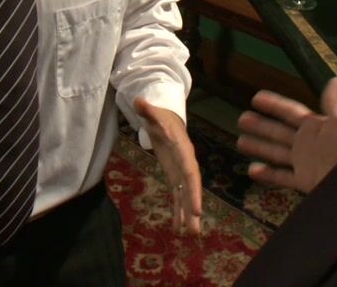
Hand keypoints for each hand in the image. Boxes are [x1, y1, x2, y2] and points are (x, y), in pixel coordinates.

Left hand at [134, 97, 202, 234]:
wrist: (168, 119)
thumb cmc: (161, 116)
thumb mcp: (153, 113)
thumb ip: (147, 110)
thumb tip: (139, 101)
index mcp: (183, 151)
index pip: (190, 173)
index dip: (194, 191)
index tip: (197, 209)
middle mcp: (186, 164)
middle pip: (192, 189)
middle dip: (194, 209)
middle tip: (195, 230)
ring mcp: (181, 172)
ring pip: (187, 196)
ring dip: (188, 215)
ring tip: (191, 235)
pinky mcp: (175, 176)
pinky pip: (178, 196)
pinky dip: (178, 211)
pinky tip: (177, 228)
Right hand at [236, 78, 336, 192]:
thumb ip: (333, 103)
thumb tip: (335, 79)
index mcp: (315, 126)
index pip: (290, 111)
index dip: (274, 104)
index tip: (256, 97)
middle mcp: (307, 143)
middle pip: (278, 131)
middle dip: (260, 125)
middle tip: (241, 119)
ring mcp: (304, 162)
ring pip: (276, 153)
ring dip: (259, 147)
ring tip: (240, 141)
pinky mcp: (304, 181)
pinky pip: (281, 177)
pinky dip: (267, 174)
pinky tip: (252, 169)